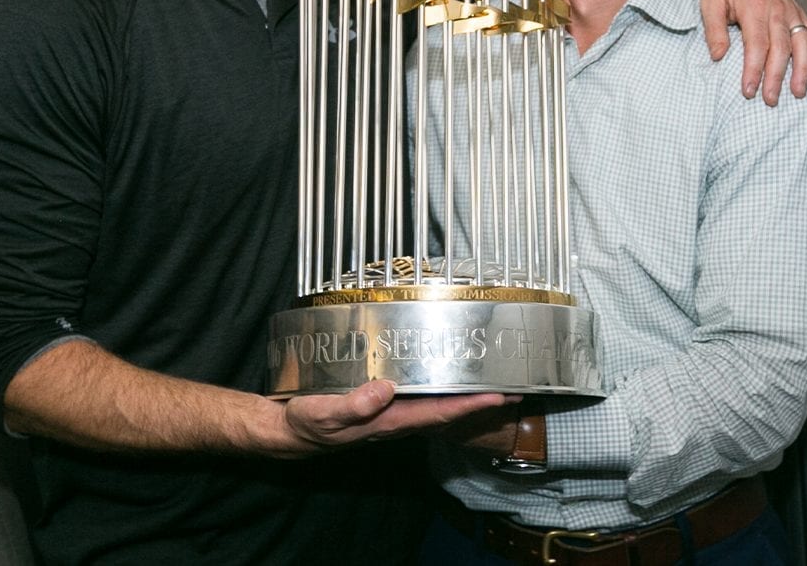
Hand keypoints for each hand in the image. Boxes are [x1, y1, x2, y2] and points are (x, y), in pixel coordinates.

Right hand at [279, 381, 509, 453]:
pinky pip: (423, 397)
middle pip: (449, 411)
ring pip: (439, 404)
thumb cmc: (308, 422)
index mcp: (389, 422)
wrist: (290, 431)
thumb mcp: (324, 413)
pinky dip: (444, 388)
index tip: (499, 395)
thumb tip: (385, 389)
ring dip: (467, 394)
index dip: (471, 405)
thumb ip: (354, 405)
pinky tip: (451, 376)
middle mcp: (398, 419)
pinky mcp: (385, 403)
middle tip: (516, 387)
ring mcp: (394, 413)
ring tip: (494, 380)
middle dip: (481, 401)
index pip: (439, 414)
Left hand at [686, 0, 806, 104]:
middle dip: (777, 77)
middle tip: (770, 100)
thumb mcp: (709, 3)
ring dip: (803, 70)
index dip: (754, 70)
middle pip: (782, 48)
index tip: (748, 91)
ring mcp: (791, 12)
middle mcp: (778, 9)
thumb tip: (719, 56)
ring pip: (804, 44)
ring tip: (798, 93)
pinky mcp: (799, 15)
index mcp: (755, 6)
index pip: (757, 44)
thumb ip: (713, 30)